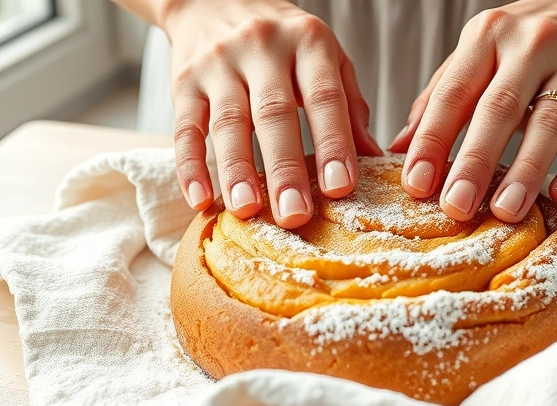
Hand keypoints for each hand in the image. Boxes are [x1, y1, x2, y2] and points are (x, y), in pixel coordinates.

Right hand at [163, 0, 381, 227]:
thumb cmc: (283, 40)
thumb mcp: (325, 57)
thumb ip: (348, 105)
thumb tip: (373, 158)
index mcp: (307, 42)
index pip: (323, 97)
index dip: (332, 143)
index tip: (340, 188)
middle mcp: (261, 48)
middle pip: (274, 114)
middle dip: (285, 168)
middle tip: (295, 215)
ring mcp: (218, 64)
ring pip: (227, 123)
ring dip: (237, 171)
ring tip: (247, 211)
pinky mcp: (183, 82)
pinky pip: (184, 128)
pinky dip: (190, 166)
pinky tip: (200, 198)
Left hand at [388, 0, 556, 222]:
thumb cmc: (530, 38)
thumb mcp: (481, 51)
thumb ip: (442, 96)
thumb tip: (400, 147)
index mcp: (489, 34)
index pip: (454, 93)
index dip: (433, 140)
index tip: (417, 184)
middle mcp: (533, 43)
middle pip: (499, 109)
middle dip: (475, 162)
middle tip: (456, 207)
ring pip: (549, 123)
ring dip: (526, 171)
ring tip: (505, 211)